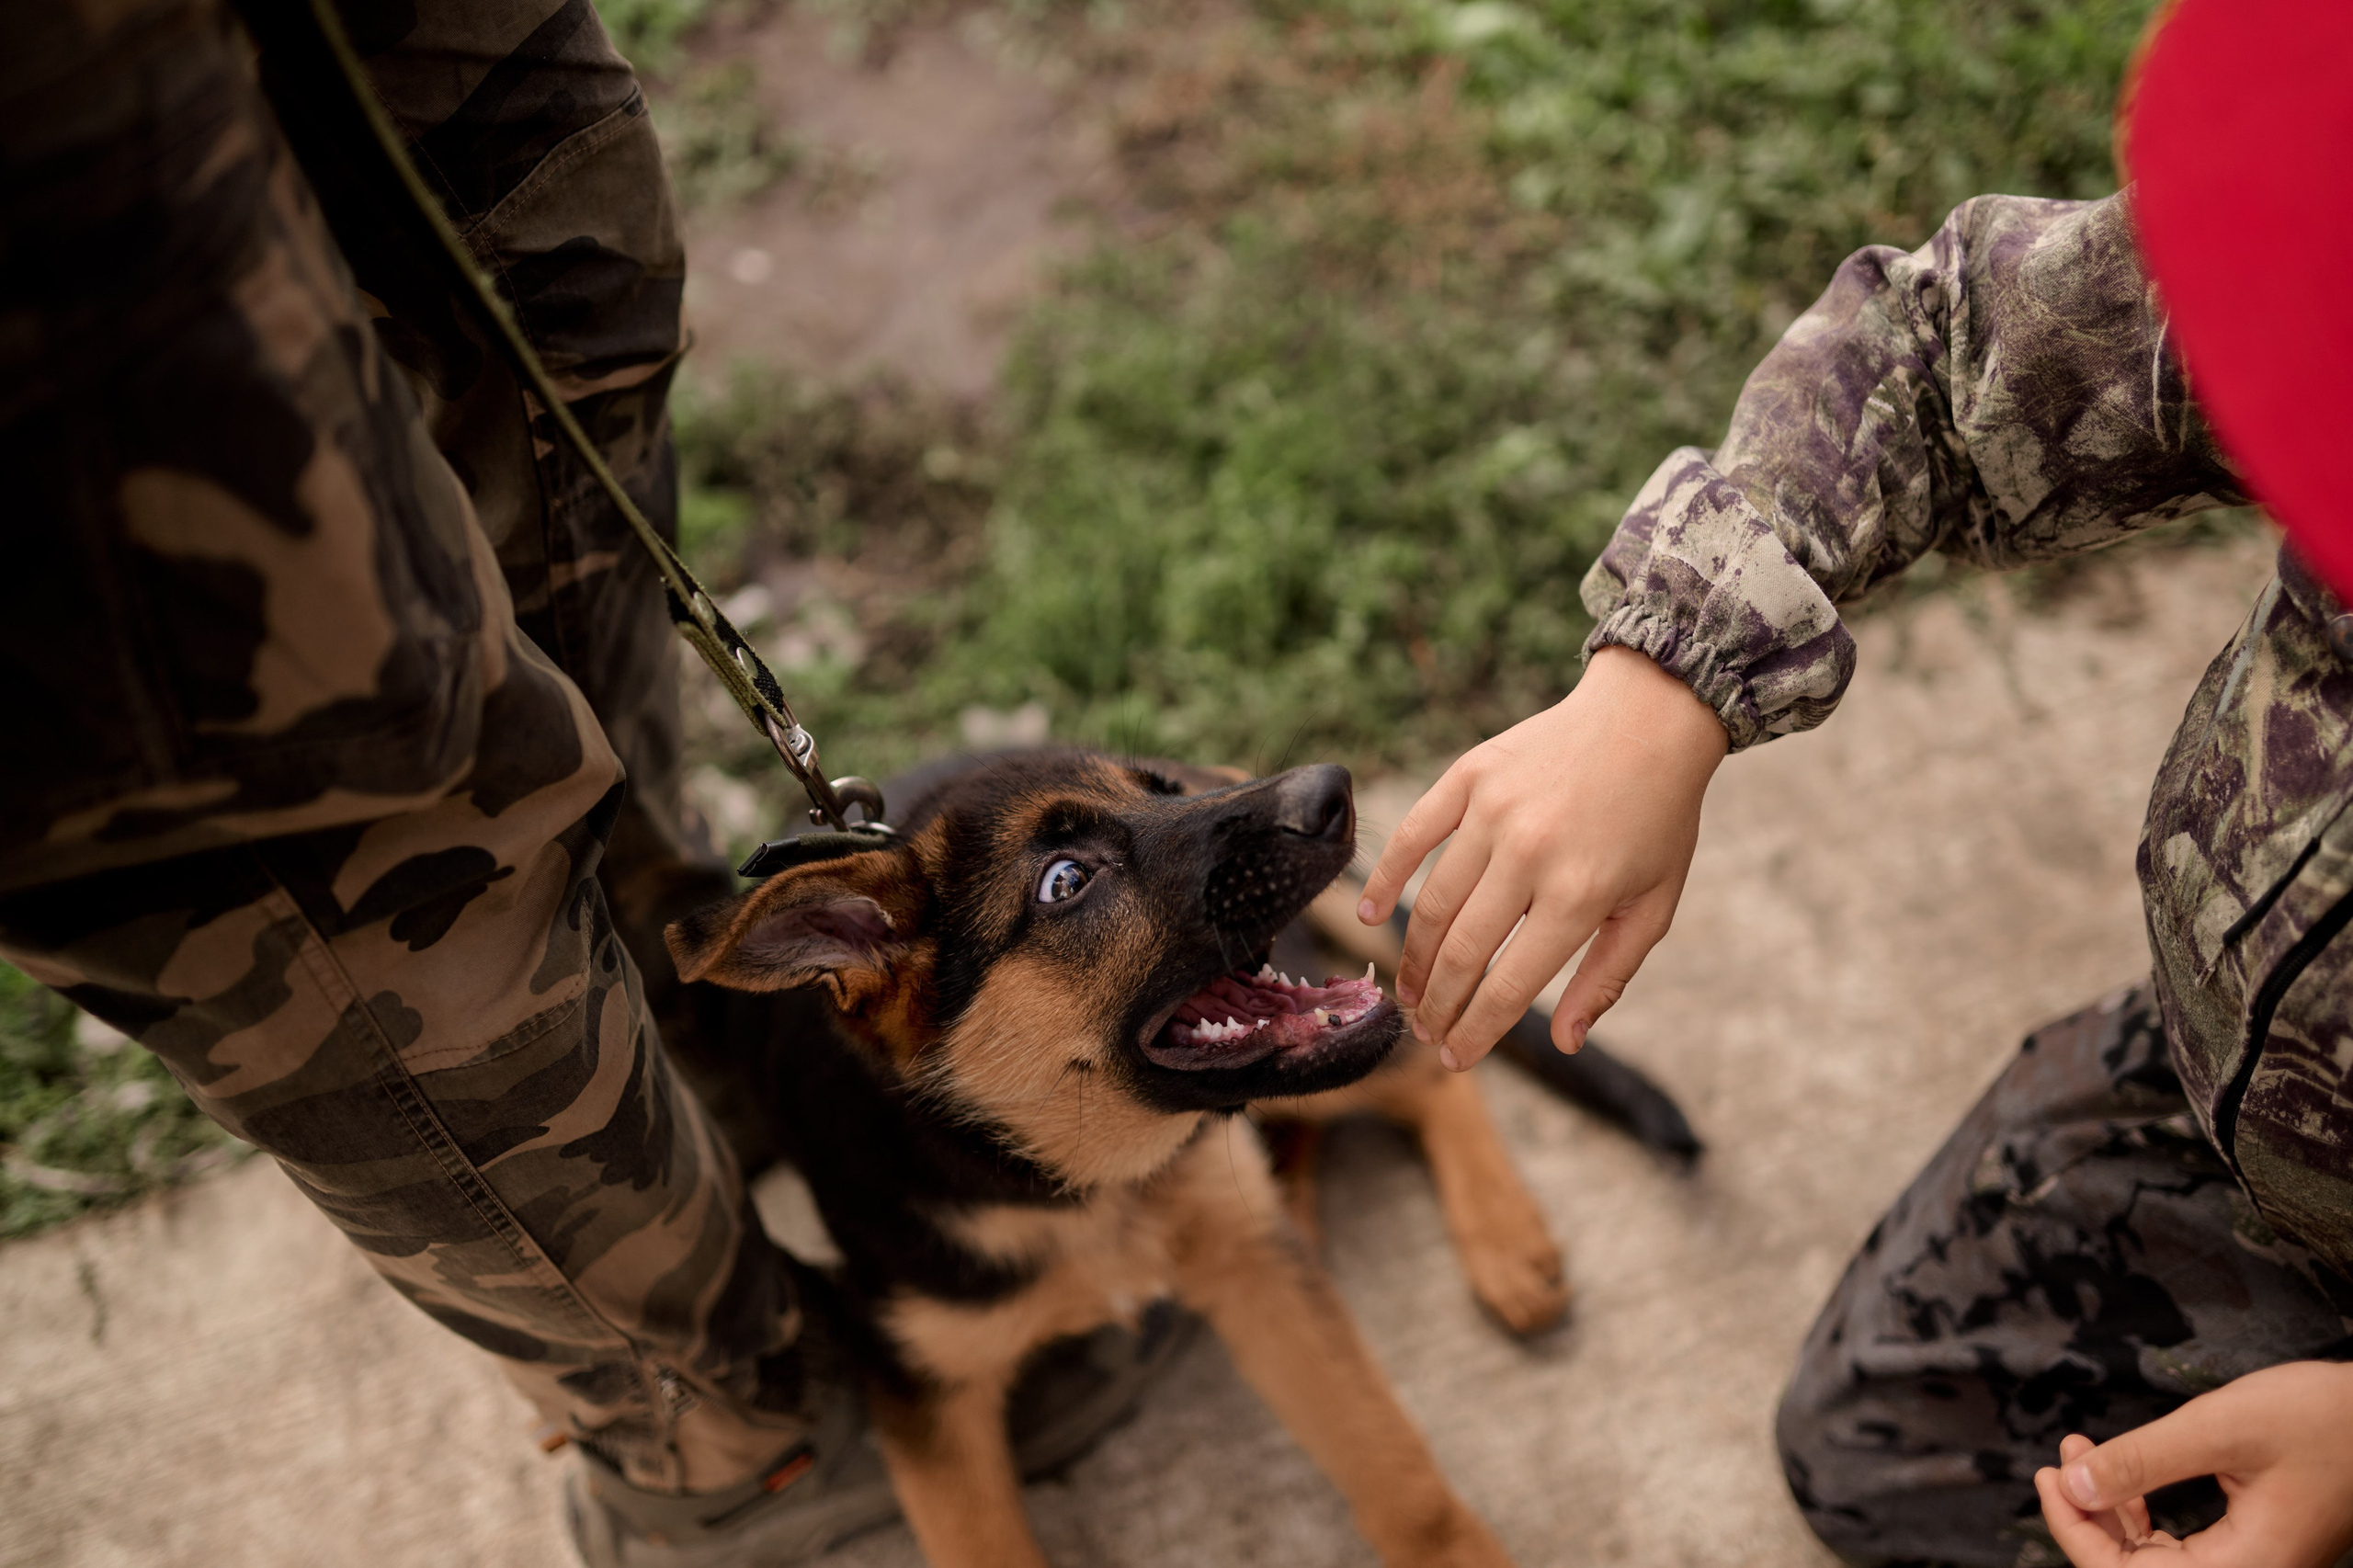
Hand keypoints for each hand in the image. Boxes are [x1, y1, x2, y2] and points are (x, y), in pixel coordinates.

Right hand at [1356, 645, 1726, 1070]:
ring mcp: (1494, 812)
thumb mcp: (1653, 905)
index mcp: (1581, 894)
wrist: (1648, 717)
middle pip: (1463, 952)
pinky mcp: (1470, 777)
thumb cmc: (1656, 820)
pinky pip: (1414, 835)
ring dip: (1415, 958)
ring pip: (1433, 903)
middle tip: (1425, 1030)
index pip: (1511, 985)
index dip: (1477, 1032)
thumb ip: (1606, 977)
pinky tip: (1371, 915)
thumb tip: (1563, 1042)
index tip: (1456, 1059)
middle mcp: (1531, 854)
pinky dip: (1385, 878)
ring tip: (1410, 991)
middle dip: (1439, 1004)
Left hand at [2034, 1360, 2352, 1566]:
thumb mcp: (2219, 1429)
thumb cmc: (2320, 1419)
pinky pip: (2182, 1547)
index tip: (2045, 1479)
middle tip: (2057, 1461)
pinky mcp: (2255, 1547)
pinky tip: (2119, 1476)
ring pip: (2157, 1560)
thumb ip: (2141, 1461)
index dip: (2076, 1533)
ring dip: (2111, 1512)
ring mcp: (2255, 1565)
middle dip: (2088, 1518)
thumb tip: (2069, 1487)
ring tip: (2079, 1453)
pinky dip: (2142, 1512)